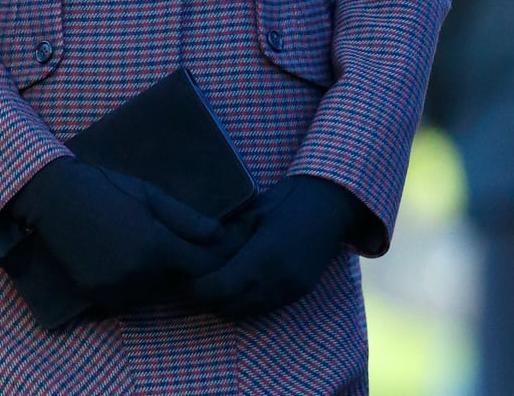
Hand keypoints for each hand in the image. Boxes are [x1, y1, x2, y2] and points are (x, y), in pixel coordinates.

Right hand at [4, 156, 236, 308]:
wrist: (56, 198)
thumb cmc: (107, 187)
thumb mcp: (149, 194)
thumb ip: (186, 219)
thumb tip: (220, 235)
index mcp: (156, 245)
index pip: (201, 266)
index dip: (213, 259)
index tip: (216, 251)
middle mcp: (139, 273)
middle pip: (177, 280)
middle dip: (181, 265)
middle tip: (170, 242)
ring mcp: (116, 288)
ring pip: (152, 291)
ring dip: (156, 277)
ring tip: (143, 248)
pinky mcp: (97, 295)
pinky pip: (127, 297)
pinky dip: (132, 285)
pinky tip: (123, 259)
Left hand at [188, 175, 361, 316]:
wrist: (331, 204)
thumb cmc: (288, 200)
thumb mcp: (253, 212)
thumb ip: (228, 236)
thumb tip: (198, 250)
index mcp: (264, 257)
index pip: (220, 289)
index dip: (197, 289)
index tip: (182, 280)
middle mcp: (278, 281)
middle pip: (230, 308)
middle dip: (207, 300)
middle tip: (191, 283)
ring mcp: (291, 290)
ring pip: (247, 313)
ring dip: (226, 304)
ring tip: (212, 284)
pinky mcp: (299, 293)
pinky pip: (264, 309)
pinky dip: (246, 303)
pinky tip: (237, 284)